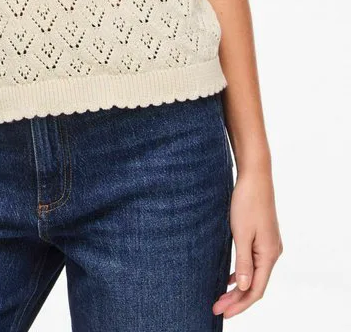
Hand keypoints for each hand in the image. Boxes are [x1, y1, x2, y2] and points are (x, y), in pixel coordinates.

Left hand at [213, 165, 283, 318]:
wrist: (255, 176)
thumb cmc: (247, 202)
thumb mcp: (242, 233)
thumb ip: (243, 262)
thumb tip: (242, 287)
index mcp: (269, 254)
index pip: (256, 289)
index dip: (240, 304)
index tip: (223, 313)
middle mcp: (273, 253)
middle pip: (255, 284)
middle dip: (236, 299)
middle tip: (216, 308)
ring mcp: (269, 245)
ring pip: (254, 275)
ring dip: (238, 288)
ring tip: (221, 298)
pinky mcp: (262, 237)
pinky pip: (253, 263)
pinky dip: (241, 274)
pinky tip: (229, 278)